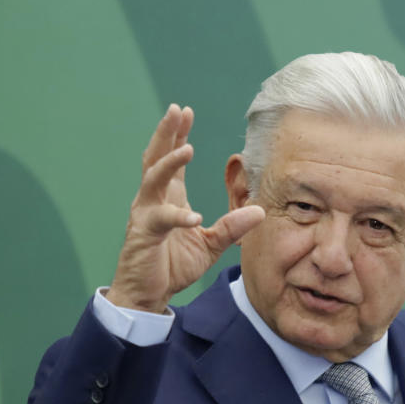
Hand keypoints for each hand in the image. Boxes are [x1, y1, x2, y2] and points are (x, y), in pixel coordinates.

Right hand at [108, 104, 264, 312]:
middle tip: (176, 110)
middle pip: (157, 158)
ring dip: (169, 163)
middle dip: (167, 133)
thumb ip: (232, 226)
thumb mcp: (210, 244)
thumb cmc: (172, 265)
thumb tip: (259, 210)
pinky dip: (178, 217)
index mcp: (169, 197)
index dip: (177, 135)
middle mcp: (153, 200)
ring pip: (153, 180)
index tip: (186, 111)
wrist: (148, 294)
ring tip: (186, 148)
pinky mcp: (144, 235)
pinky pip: (161, 220)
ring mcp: (146, 214)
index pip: (172, 159)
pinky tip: (194, 217)